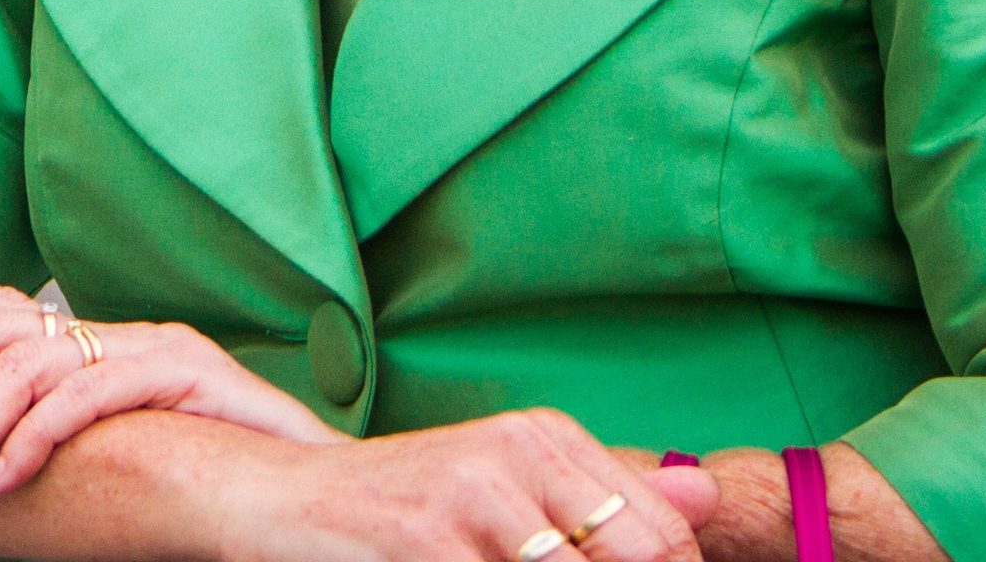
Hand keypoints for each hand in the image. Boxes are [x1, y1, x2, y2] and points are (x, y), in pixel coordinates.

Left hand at [0, 280, 340, 520]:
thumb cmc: (207, 480)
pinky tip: (9, 482)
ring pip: (30, 367)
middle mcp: (114, 331)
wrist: (310, 491)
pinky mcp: (187, 374)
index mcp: (91, 344)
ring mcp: (152, 346)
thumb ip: (46, 441)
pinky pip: (89, 396)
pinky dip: (37, 439)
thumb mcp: (105, 454)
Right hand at [212, 411, 717, 561]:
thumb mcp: (504, 486)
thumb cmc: (399, 507)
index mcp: (548, 436)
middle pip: (639, 558)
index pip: (664, 539)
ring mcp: (478, 495)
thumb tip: (707, 494)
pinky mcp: (433, 538)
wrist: (279, 498)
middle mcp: (522, 451)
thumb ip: (599, 493)